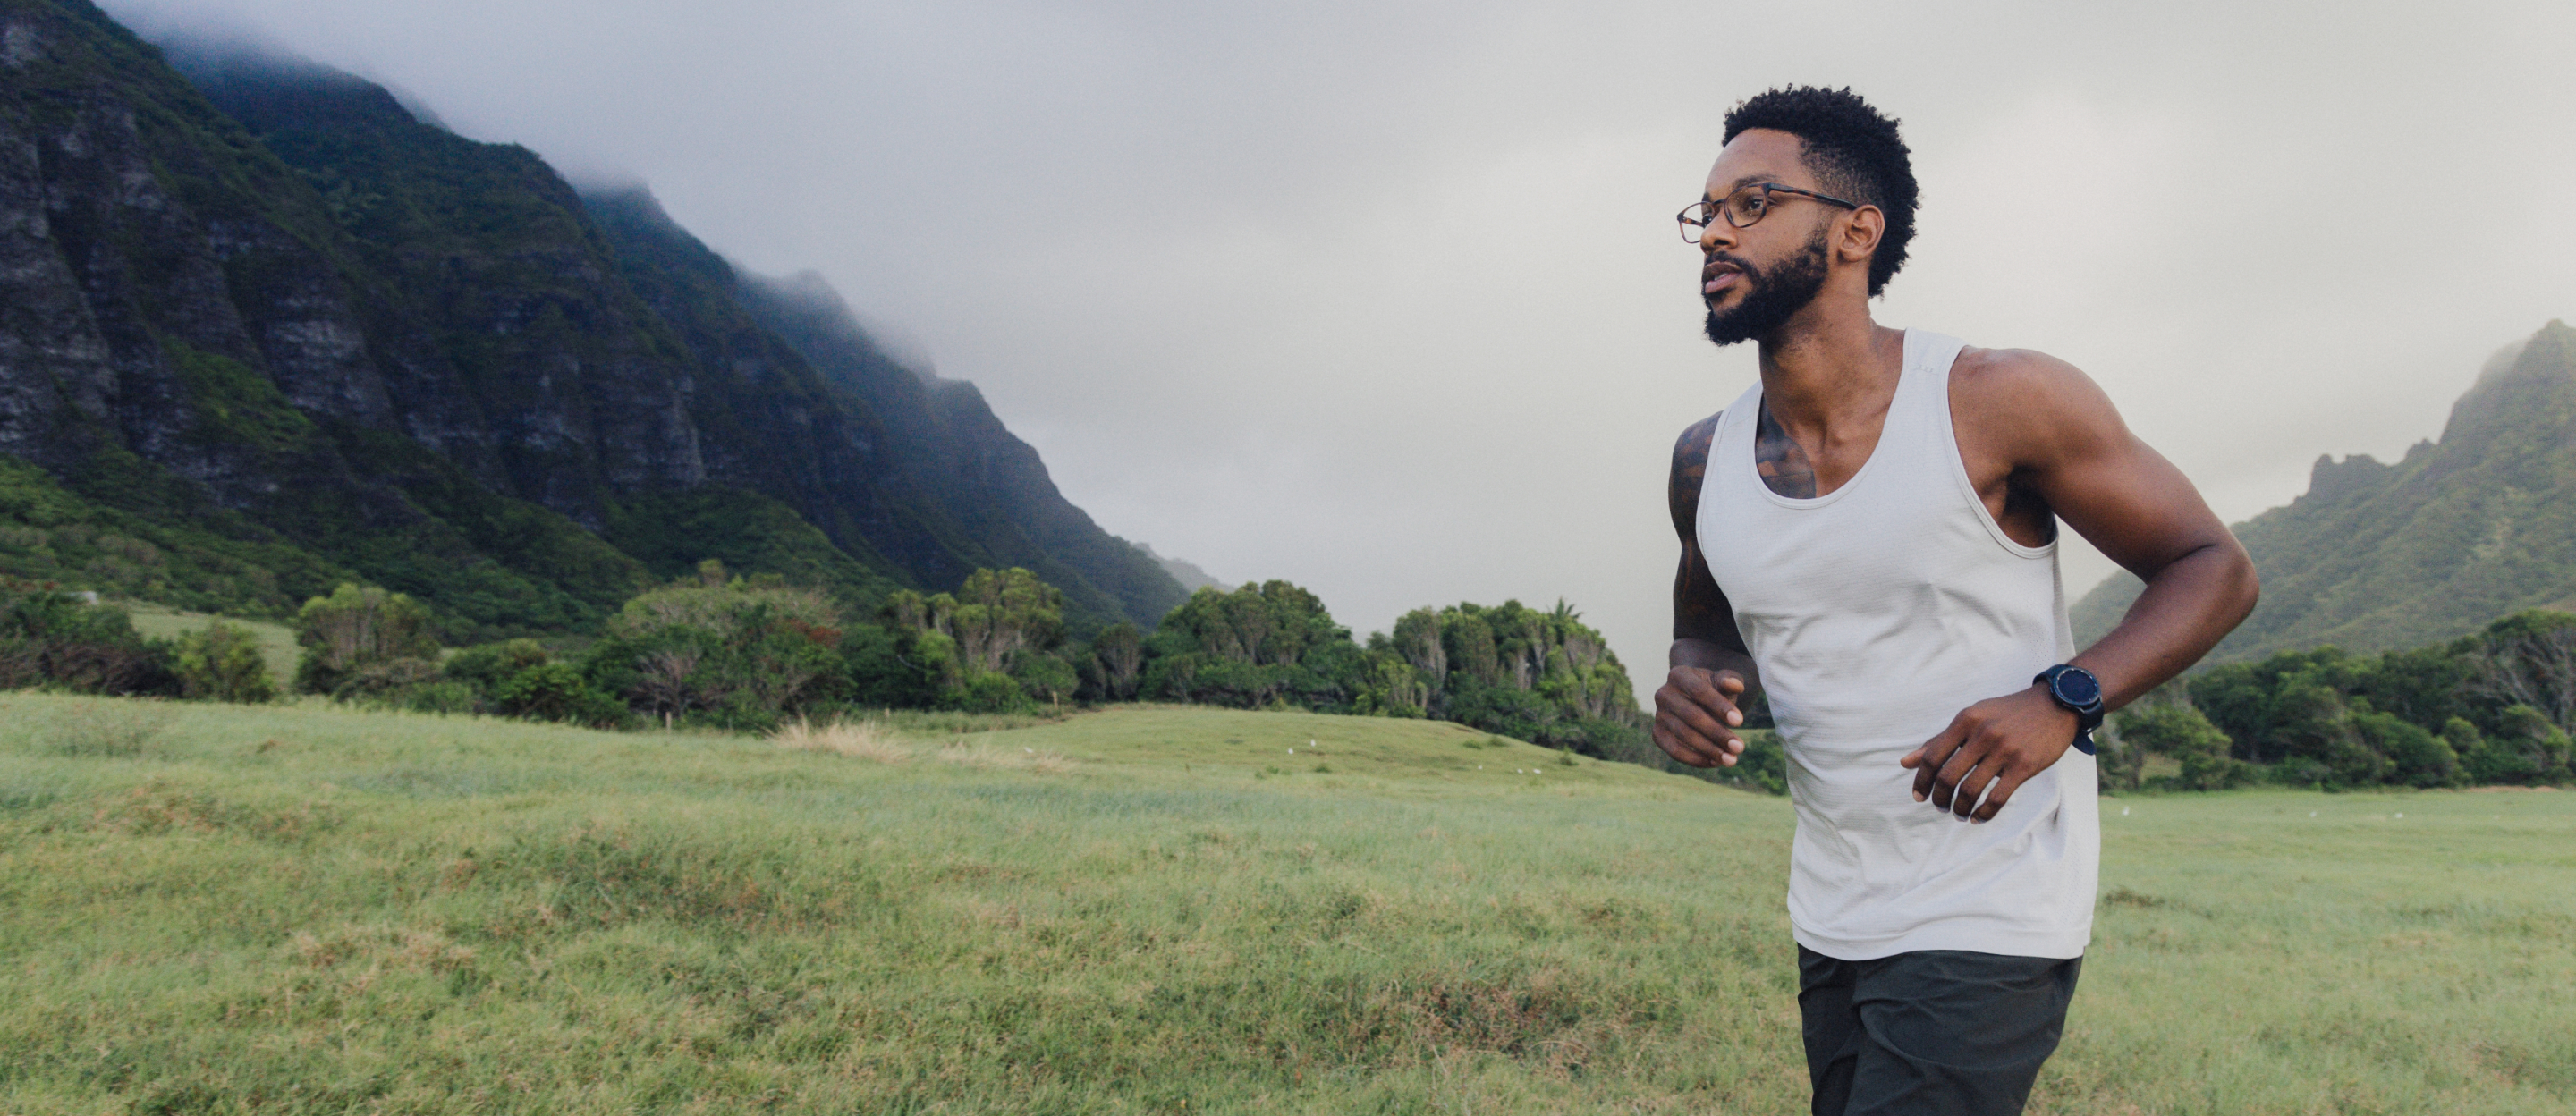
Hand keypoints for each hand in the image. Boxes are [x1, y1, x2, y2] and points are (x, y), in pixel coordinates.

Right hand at [1653, 666, 1749, 767]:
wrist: (1697, 700)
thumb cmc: (1714, 689)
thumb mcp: (1723, 681)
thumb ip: (1730, 681)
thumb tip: (1736, 685)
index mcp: (1679, 675)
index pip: (1699, 691)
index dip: (1719, 706)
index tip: (1740, 722)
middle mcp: (1664, 694)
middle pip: (1691, 716)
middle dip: (1717, 733)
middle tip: (1740, 747)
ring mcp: (1659, 715)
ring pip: (1684, 735)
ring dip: (1709, 750)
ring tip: (1732, 760)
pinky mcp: (1657, 735)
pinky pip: (1674, 751)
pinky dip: (1695, 759)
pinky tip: (1716, 762)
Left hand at [1899, 685, 2078, 820]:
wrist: (2055, 705)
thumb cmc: (2006, 714)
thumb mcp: (1971, 718)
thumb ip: (1939, 740)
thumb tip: (1906, 762)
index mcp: (1965, 720)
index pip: (1933, 756)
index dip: (1921, 780)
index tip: (1918, 795)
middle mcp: (1983, 734)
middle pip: (1948, 776)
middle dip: (1939, 798)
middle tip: (1940, 807)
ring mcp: (2005, 750)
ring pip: (1971, 790)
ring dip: (1960, 808)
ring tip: (1958, 813)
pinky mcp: (2025, 765)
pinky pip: (1998, 798)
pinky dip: (1984, 813)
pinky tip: (1977, 818)